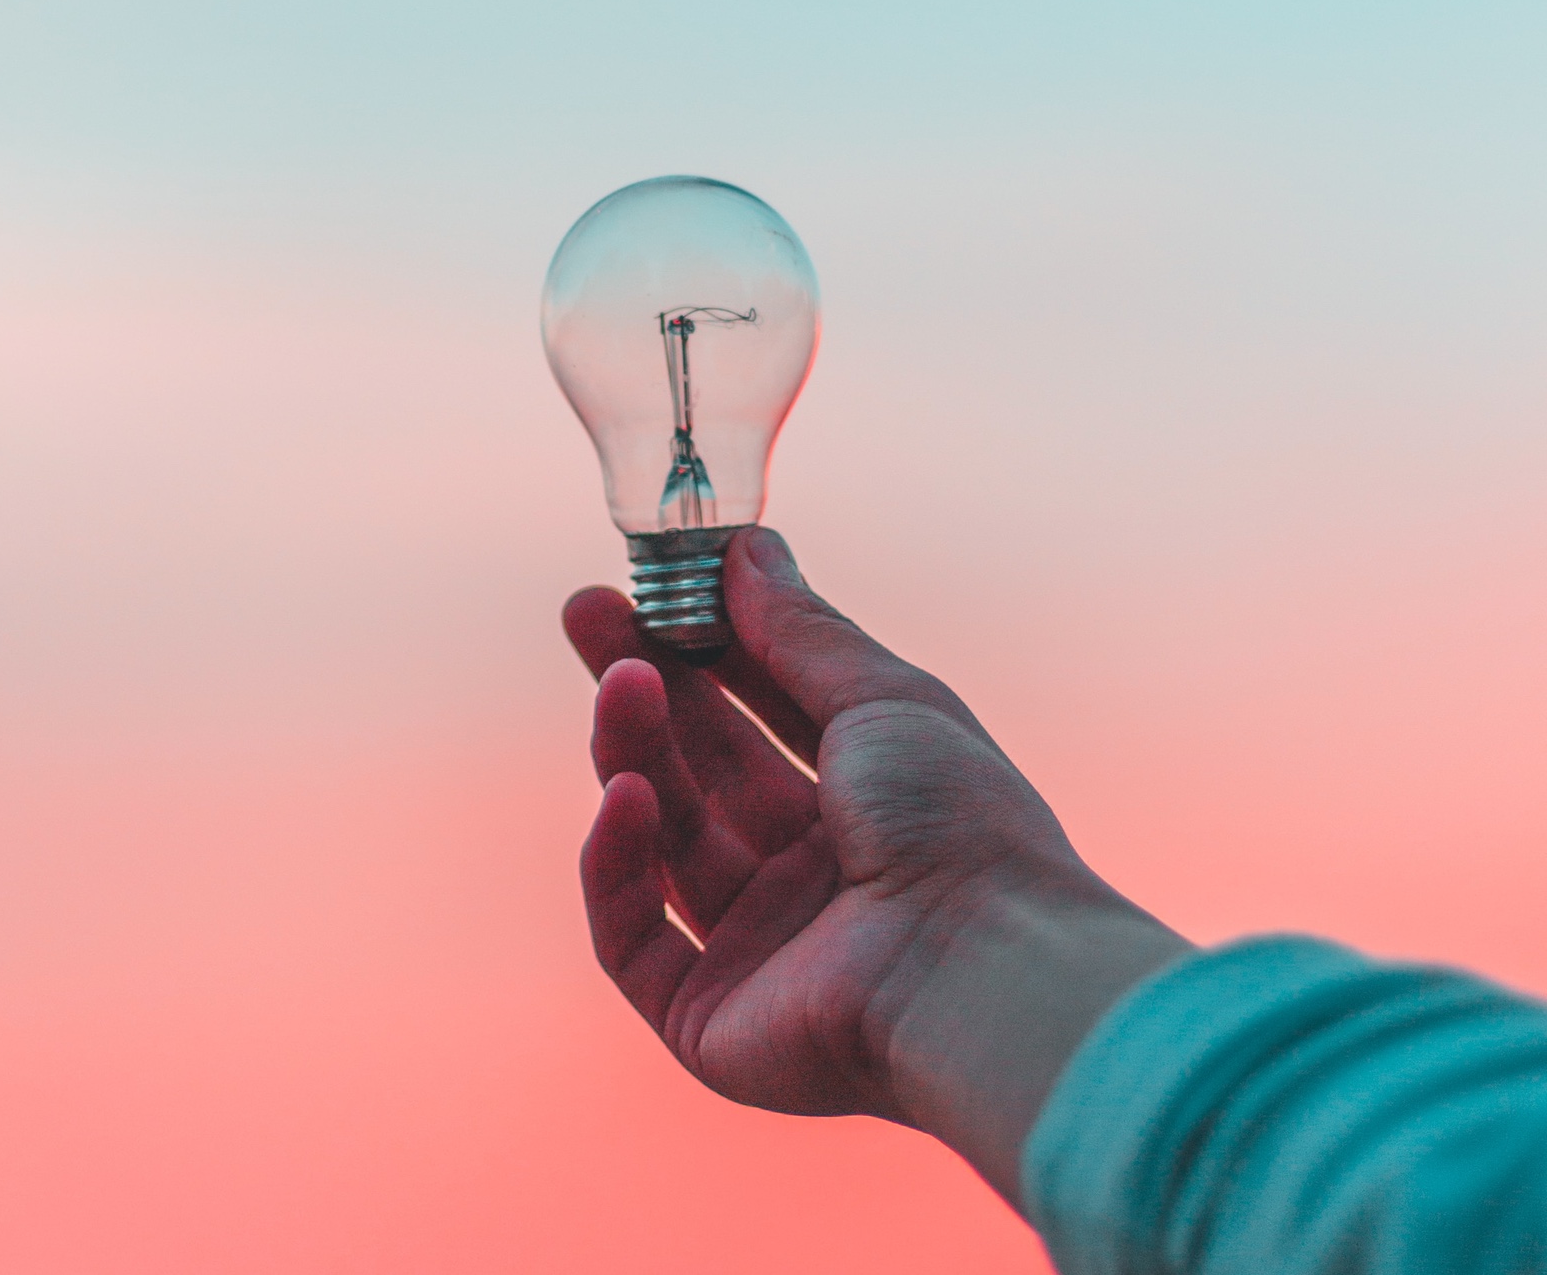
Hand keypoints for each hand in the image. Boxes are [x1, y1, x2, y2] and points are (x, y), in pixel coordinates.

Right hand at [565, 527, 1187, 1204]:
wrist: (980, 969)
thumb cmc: (958, 824)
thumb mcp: (884, 699)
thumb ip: (801, 630)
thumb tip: (746, 547)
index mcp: (864, 807)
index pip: (759, 715)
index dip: (701, 649)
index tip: (648, 585)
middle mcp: (809, 878)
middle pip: (700, 770)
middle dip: (643, 687)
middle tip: (586, 613)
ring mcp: (758, 950)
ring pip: (664, 841)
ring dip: (633, 754)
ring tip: (621, 683)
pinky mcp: (708, 1019)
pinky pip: (632, 937)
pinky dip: (617, 866)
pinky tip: (625, 796)